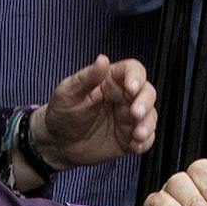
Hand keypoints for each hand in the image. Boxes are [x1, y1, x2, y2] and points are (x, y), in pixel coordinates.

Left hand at [33, 56, 156, 167]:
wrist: (57, 142)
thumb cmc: (62, 112)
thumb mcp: (69, 92)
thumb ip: (87, 77)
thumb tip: (102, 59)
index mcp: (110, 81)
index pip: (132, 71)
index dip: (136, 77)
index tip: (131, 87)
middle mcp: (123, 98)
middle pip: (147, 93)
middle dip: (145, 102)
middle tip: (135, 113)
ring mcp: (127, 119)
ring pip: (150, 116)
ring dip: (147, 124)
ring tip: (137, 134)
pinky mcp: (128, 138)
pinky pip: (145, 139)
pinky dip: (144, 142)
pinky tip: (134, 145)